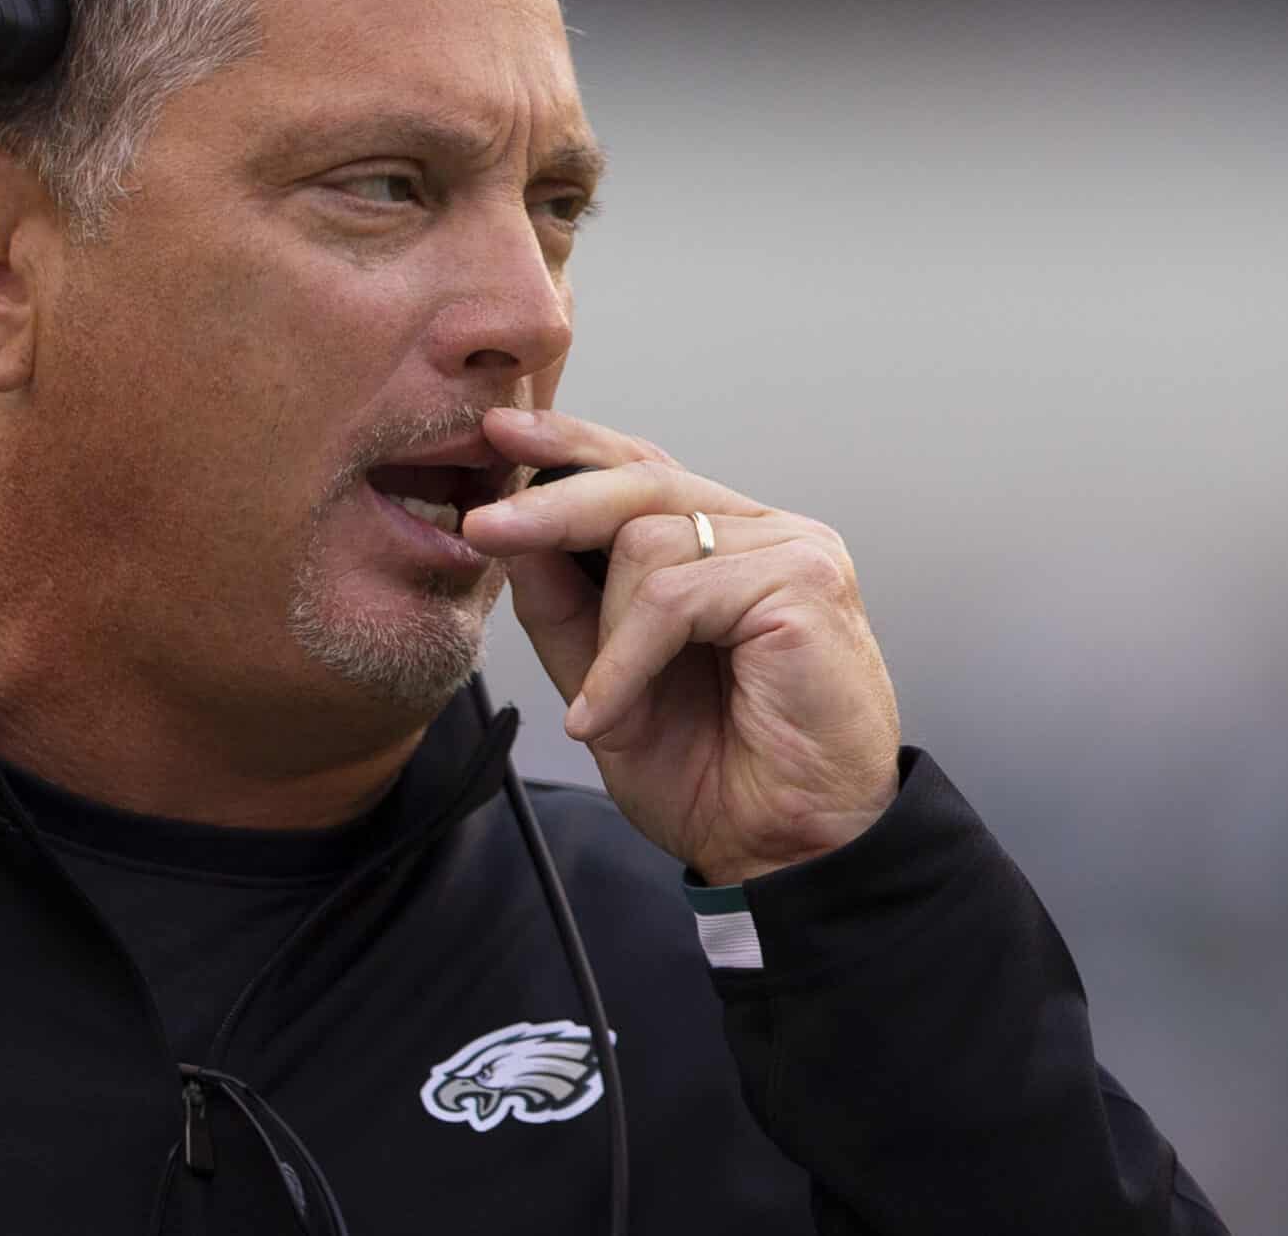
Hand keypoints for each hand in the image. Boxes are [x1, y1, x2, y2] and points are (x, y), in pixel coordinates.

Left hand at [460, 407, 900, 885]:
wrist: (791, 853)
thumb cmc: (721, 776)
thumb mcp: (609, 686)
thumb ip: (567, 610)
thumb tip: (511, 534)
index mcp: (728, 545)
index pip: (643, 472)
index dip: (572, 449)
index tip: (500, 434)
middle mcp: (767, 535)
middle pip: (642, 483)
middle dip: (552, 504)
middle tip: (483, 524)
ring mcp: (793, 552)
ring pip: (649, 540)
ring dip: (604, 636)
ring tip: (604, 707)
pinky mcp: (804, 584)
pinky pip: (676, 594)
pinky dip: (626, 659)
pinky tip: (611, 713)